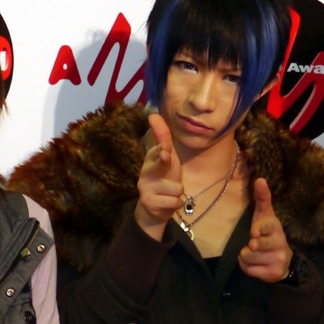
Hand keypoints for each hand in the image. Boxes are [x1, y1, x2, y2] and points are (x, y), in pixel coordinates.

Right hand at [135, 114, 184, 238]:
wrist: (154, 208)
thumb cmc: (164, 179)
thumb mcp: (168, 158)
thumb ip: (163, 138)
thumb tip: (153, 114)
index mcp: (152, 157)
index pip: (161, 145)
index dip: (165, 143)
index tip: (165, 139)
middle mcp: (146, 170)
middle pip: (161, 162)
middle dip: (165, 159)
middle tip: (166, 155)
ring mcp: (144, 186)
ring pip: (177, 188)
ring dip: (178, 193)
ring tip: (170, 194)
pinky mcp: (147, 202)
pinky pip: (175, 201)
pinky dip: (177, 203)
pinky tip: (168, 203)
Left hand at [238, 178, 292, 282]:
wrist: (283, 261)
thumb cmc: (268, 234)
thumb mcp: (265, 217)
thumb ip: (262, 199)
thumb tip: (260, 179)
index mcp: (276, 228)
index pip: (266, 227)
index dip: (259, 230)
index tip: (254, 233)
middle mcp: (279, 243)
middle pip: (255, 246)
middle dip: (249, 247)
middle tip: (253, 245)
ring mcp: (278, 259)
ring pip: (248, 258)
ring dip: (245, 257)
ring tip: (254, 254)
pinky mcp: (273, 273)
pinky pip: (249, 270)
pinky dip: (247, 267)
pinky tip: (255, 264)